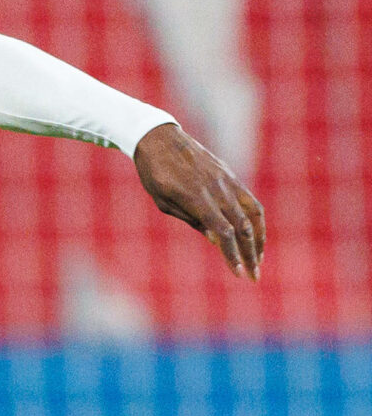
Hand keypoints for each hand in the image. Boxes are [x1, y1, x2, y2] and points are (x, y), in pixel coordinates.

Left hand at [134, 121, 264, 280]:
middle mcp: (217, 189)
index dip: (233, 254)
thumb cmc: (155, 174)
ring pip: (252, 214)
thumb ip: (193, 220)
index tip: (238, 273)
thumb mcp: (164, 201)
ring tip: (258, 260)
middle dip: (250, 254)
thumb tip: (219, 240)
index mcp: (196, 197)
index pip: (223, 231)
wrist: (160, 139)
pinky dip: (257, 220)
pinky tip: (256, 236)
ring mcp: (227, 181)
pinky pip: (250, 200)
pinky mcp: (230, 176)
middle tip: (254, 276)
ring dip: (259, 240)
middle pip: (242, 226)